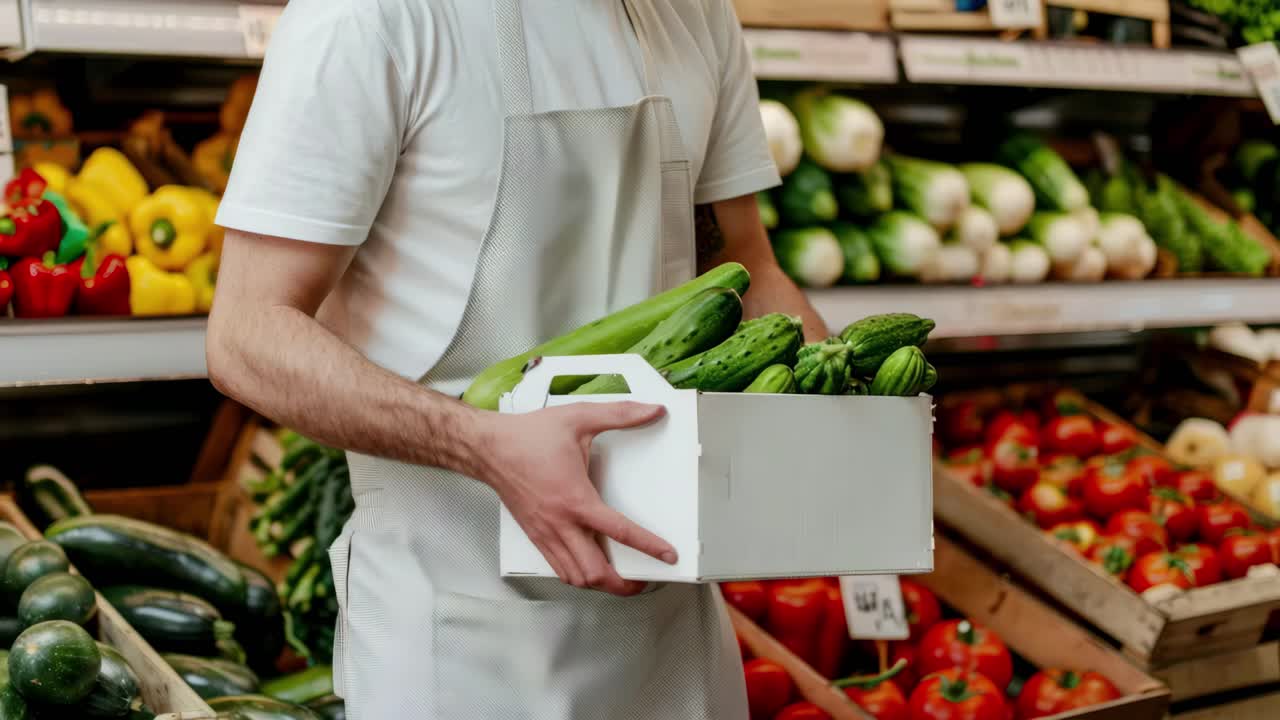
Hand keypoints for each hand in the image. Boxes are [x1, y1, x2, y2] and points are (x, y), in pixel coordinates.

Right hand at [474, 401, 677, 595]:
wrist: (488, 448)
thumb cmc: (527, 436)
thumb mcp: (578, 418)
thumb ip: (619, 414)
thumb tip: (651, 410)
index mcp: (576, 499)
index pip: (619, 531)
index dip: (649, 547)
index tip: (667, 555)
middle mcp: (560, 523)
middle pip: (595, 572)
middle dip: (624, 584)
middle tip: (645, 579)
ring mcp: (546, 534)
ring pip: (576, 577)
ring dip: (601, 584)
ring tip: (621, 579)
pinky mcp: (535, 536)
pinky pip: (559, 568)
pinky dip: (578, 576)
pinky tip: (589, 567)